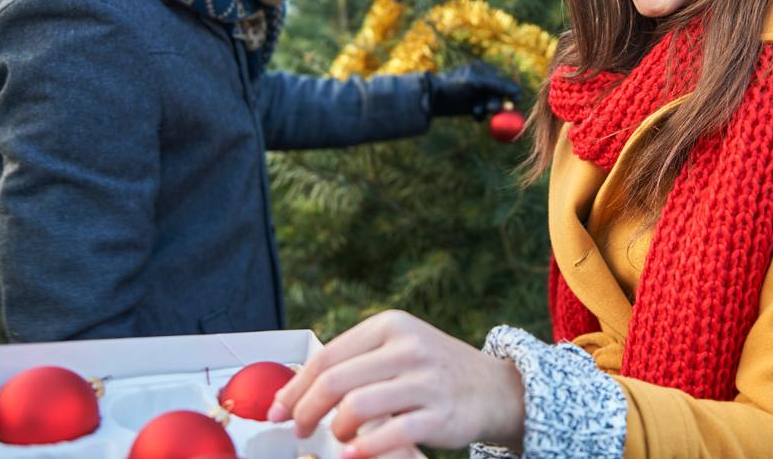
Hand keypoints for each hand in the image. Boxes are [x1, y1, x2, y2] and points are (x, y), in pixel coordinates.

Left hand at [269, 310, 524, 458]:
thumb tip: (296, 387)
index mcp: (391, 326)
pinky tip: (353, 454)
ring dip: (336, 430)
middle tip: (299, 429)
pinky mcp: (440, 414)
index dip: (295, 387)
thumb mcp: (399, 348)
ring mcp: (426, 380)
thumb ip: (356, 361)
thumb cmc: (434, 370)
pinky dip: (363, 449)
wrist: (495, 388)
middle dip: (306, 410)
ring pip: (357, 407)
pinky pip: (389, 433)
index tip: (277, 410)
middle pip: (335, 381)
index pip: (327, 356)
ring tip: (337, 438)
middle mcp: (408, 347)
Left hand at [424, 62, 522, 120]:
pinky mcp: (472, 106)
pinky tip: (472, 114)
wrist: (431, 98)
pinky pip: (484, 113)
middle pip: (500, 95)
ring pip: (492, 106)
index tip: (516, 101)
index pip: (505, 81)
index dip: (511, 92)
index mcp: (486, 70)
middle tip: (490, 109)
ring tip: (475, 110)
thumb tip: (518, 91)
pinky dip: (480, 115)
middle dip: (496, 103)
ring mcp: (478, 94)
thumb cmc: (453, 86)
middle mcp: (484, 81)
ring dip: (487, 110)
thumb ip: (497, 85)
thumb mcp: (476, 83)